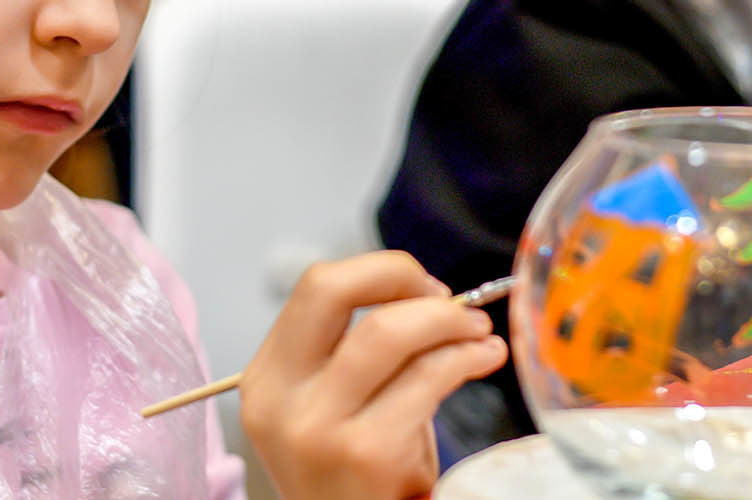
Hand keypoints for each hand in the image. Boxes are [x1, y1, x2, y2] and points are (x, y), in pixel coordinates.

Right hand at [240, 251, 508, 499]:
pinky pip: (426, 378)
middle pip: (332, 288)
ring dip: (447, 320)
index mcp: (267, 379)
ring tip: (477, 331)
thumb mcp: (335, 409)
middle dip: (401, 275)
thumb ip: (357, 350)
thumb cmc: (357, 478)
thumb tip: (428, 294)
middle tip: (446, 297)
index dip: (377, 273)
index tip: (420, 288)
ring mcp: (318, 427)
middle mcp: (280, 399)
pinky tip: (484, 358)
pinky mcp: (365, 453)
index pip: (315, 286)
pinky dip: (466, 357)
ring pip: (386, 331)